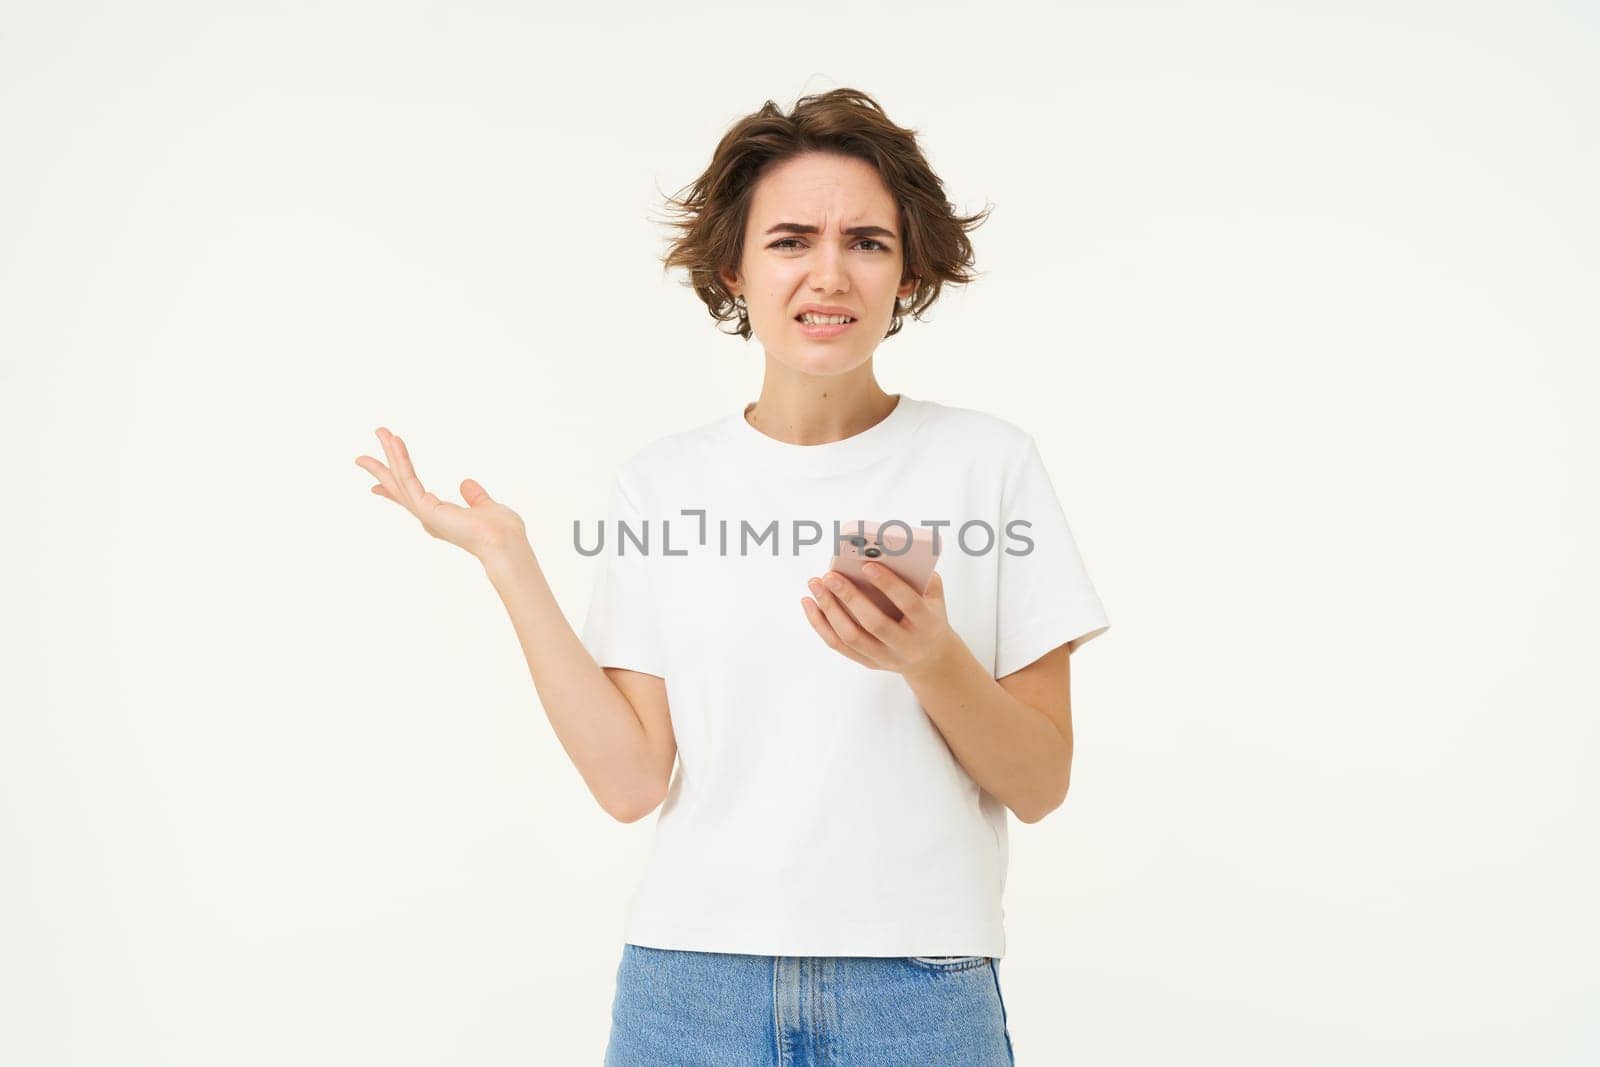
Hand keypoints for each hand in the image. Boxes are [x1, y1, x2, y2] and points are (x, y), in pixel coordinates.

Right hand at [355, 427, 526, 559]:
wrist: (505, 544)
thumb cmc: (502, 532)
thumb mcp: (487, 508)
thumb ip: (476, 496)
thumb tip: (466, 482)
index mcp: (441, 518)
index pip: (412, 499)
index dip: (393, 490)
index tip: (375, 485)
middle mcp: (429, 517)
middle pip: (400, 487)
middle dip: (383, 468)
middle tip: (361, 456)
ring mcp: (425, 514)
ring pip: (401, 479)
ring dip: (390, 455)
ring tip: (380, 432)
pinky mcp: (427, 509)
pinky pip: (409, 479)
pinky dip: (401, 460)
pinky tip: (396, 442)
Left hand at [802, 565, 956, 677]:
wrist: (931, 659)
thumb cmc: (930, 616)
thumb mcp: (935, 597)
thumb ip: (920, 576)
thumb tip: (887, 554)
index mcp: (928, 625)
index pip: (908, 604)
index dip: (889, 584)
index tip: (867, 565)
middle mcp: (907, 645)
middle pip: (874, 623)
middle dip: (850, 597)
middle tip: (830, 575)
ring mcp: (886, 658)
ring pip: (851, 637)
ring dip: (829, 609)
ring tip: (816, 585)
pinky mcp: (868, 662)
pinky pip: (839, 645)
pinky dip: (821, 624)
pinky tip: (809, 603)